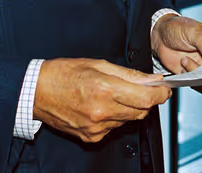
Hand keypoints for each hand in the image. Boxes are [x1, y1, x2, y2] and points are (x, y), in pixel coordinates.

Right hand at [33, 58, 170, 142]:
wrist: (37, 92)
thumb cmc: (64, 73)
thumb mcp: (98, 64)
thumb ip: (128, 74)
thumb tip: (151, 79)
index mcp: (105, 90)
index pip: (147, 98)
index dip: (161, 94)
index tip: (165, 89)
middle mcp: (102, 112)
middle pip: (141, 111)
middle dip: (147, 100)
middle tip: (142, 87)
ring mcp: (96, 127)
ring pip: (129, 120)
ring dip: (130, 108)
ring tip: (115, 93)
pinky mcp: (91, 137)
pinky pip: (114, 127)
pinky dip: (115, 117)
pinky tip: (103, 105)